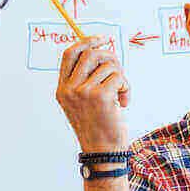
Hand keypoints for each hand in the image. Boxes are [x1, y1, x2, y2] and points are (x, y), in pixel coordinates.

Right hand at [56, 36, 130, 152]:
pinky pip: (119, 77)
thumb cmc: (99, 125)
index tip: (103, 39)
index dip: (87, 41)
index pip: (70, 54)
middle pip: (91, 53)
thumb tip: (102, 51)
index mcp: (62, 89)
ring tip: (122, 94)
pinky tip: (124, 102)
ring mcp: (84, 92)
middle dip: (111, 58)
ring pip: (109, 65)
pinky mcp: (101, 96)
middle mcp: (69, 89)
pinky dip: (127, 87)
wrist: (103, 151)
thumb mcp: (84, 101)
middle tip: (119, 73)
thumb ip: (86, 79)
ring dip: (122, 77)